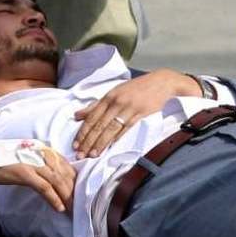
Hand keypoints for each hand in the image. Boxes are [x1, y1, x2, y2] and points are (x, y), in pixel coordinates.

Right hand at [0, 140, 76, 211]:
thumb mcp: (22, 157)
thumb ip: (36, 162)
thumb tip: (49, 175)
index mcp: (40, 148)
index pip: (63, 163)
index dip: (72, 177)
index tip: (77, 189)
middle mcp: (39, 152)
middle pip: (63, 172)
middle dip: (72, 188)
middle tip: (78, 202)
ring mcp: (32, 162)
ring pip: (57, 180)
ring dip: (66, 196)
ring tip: (71, 208)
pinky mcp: (24, 173)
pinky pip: (45, 188)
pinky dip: (54, 199)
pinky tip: (59, 208)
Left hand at [71, 70, 198, 156]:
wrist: (160, 82)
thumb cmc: (136, 88)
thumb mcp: (114, 92)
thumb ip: (96, 105)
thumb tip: (77, 115)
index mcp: (108, 97)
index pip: (91, 117)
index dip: (82, 132)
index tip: (75, 144)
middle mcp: (116, 102)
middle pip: (99, 125)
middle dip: (88, 141)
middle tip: (80, 154)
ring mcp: (128, 108)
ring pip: (110, 128)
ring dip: (101, 143)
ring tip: (93, 154)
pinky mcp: (140, 113)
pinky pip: (126, 127)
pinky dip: (117, 137)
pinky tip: (110, 146)